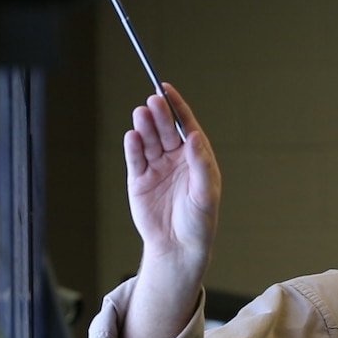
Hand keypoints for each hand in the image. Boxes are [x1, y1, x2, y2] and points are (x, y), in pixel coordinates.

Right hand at [124, 83, 219, 275]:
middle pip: (165, 130)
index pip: (185, 125)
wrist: (178, 248)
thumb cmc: (199, 222)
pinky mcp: (139, 180)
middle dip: (159, 115)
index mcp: (195, 157)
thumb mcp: (206, 193)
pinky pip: (135, 159)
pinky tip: (132, 135)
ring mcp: (156, 168)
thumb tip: (193, 136)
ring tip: (141, 114)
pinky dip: (133, 147)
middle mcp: (175, 158)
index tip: (166, 89)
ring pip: (148, 141)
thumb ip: (200, 164)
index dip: (177, 107)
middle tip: (153, 102)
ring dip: (144, 127)